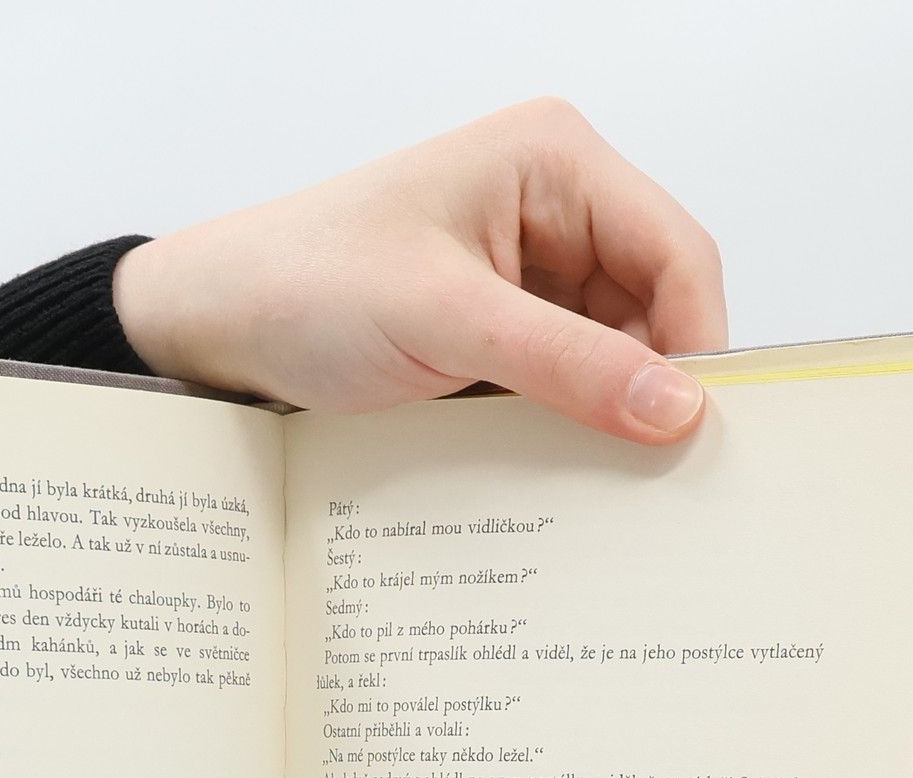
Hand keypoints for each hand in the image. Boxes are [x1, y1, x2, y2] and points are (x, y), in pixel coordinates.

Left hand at [114, 97, 725, 444]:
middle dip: (654, 387)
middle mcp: (554, 207)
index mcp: (553, 161)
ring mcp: (528, 272)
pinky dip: (568, 426)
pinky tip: (559, 469)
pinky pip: (566, 382)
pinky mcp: (500, 330)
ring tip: (599, 481)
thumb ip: (568, 363)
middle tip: (654, 477)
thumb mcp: (444, 322)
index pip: (676, 251)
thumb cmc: (305, 285)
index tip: (695, 434)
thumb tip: (678, 411)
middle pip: (656, 307)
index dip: (697, 343)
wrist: (215, 327)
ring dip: (608, 415)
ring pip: (616, 355)